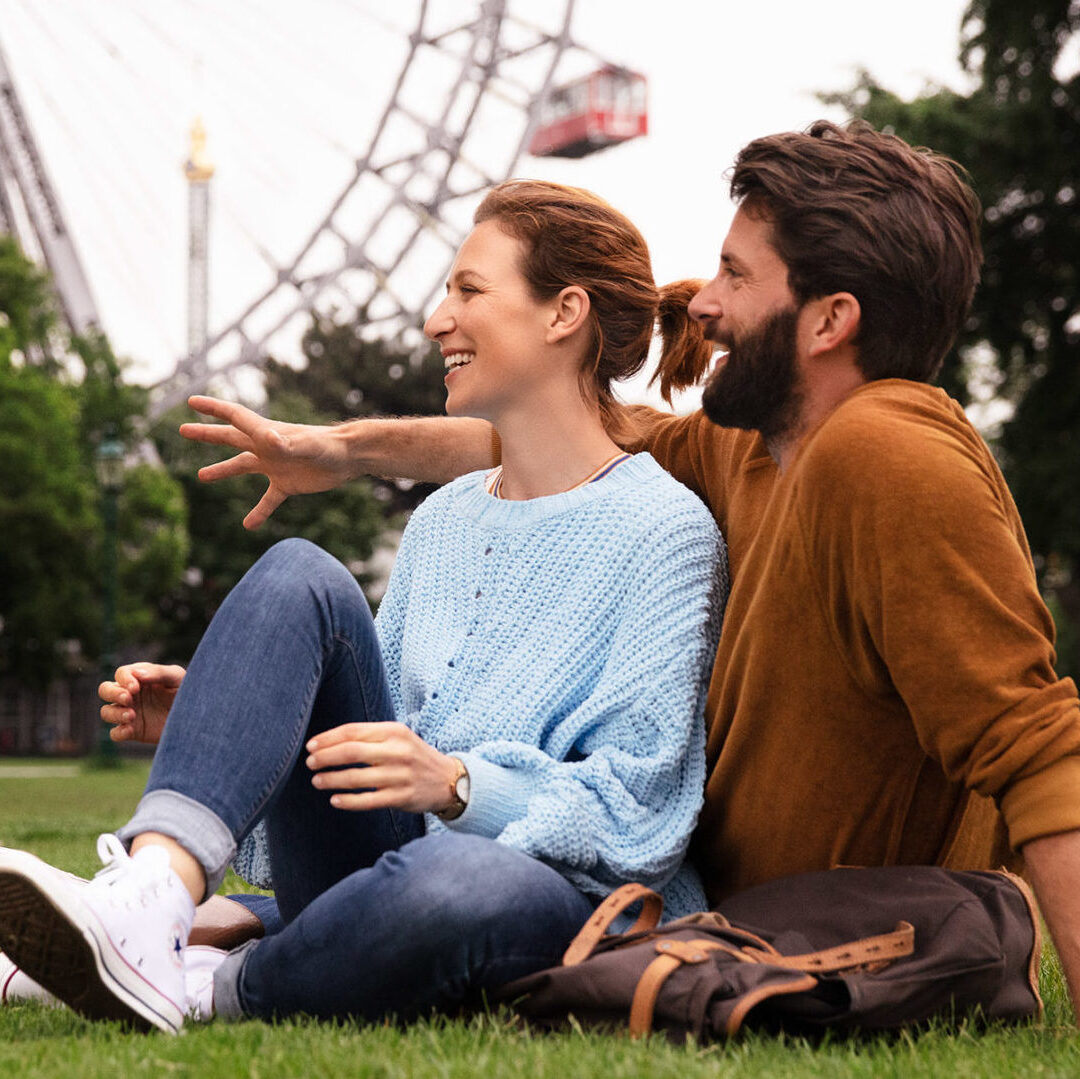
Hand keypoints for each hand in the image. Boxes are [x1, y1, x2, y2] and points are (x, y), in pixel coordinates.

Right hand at [98, 663, 185, 743]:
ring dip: (114, 713)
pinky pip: (115, 733)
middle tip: (128, 699)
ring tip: (132, 715)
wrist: (198, 719)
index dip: (124, 679)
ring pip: (106, 711)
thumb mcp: (178, 678)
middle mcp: (131, 695)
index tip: (136, 687)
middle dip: (113, 693)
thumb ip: (159, 673)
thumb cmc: (188, 692)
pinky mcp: (133, 731)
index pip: (122, 673)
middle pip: (105, 690)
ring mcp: (130, 713)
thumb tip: (137, 674)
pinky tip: (130, 729)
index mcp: (141, 678)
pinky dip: (118, 732)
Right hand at [180, 395, 353, 529]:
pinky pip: (268, 500)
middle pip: (231, 438)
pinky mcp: (287, 484)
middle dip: (207, 434)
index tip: (191, 401)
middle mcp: (267, 447)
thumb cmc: (329, 446)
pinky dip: (258, 512)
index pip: (234, 417)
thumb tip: (267, 439)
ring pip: (242, 467)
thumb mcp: (306, 445)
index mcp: (267, 433)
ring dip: (222, 470)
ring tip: (201, 476)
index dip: (213, 409)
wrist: (350, 458)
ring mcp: (275, 466)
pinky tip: (248, 525)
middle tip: (183, 429)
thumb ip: (286, 443)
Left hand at [305, 722, 458, 813]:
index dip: (328, 739)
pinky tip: (335, 800)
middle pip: (352, 752)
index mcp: (394, 731)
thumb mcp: (398, 737)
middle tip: (310, 763)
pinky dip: (348, 801)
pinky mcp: (402, 797)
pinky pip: (368, 800)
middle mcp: (398, 751)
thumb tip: (328, 742)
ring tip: (317, 781)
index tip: (311, 746)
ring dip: (331, 780)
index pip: (353, 731)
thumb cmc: (413, 757)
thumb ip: (369, 737)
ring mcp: (400, 775)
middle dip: (325, 758)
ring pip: (356, 778)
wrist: (447, 780)